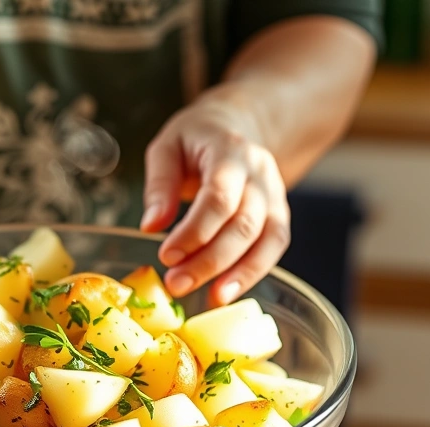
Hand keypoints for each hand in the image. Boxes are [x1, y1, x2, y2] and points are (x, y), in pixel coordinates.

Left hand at [140, 92, 290, 304]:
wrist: (237, 126)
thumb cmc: (196, 138)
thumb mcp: (167, 147)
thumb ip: (159, 184)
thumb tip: (151, 226)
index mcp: (230, 152)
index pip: (218, 197)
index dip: (194, 231)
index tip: (166, 256)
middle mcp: (260, 174)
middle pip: (243, 224)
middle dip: (210, 260)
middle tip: (176, 284)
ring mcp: (274, 194)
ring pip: (266, 240)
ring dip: (237, 274)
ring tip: (209, 299)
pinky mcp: (278, 214)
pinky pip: (274, 247)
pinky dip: (253, 273)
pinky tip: (227, 292)